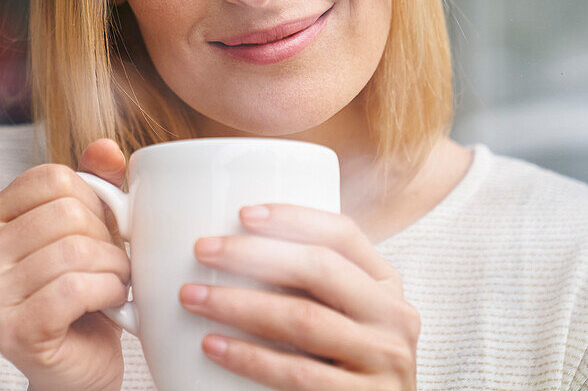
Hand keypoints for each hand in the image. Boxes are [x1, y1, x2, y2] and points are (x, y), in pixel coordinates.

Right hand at [0, 139, 130, 390]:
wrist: (80, 367)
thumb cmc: (83, 294)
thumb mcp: (91, 229)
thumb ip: (98, 183)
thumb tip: (106, 147)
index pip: (53, 178)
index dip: (94, 200)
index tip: (103, 230)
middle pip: (66, 213)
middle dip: (108, 238)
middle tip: (114, 264)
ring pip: (75, 250)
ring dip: (115, 268)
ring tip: (117, 284)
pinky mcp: (13, 331)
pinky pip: (76, 287)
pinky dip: (109, 292)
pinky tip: (114, 303)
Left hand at [179, 204, 419, 389]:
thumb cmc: (341, 362)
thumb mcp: (342, 314)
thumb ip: (307, 284)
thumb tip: (225, 246)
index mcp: (386, 284)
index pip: (343, 234)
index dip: (294, 218)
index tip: (242, 214)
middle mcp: (394, 317)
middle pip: (320, 269)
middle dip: (253, 254)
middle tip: (202, 250)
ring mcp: (384, 361)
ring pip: (303, 319)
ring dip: (239, 304)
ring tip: (193, 296)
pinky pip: (297, 373)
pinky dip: (249, 357)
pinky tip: (212, 345)